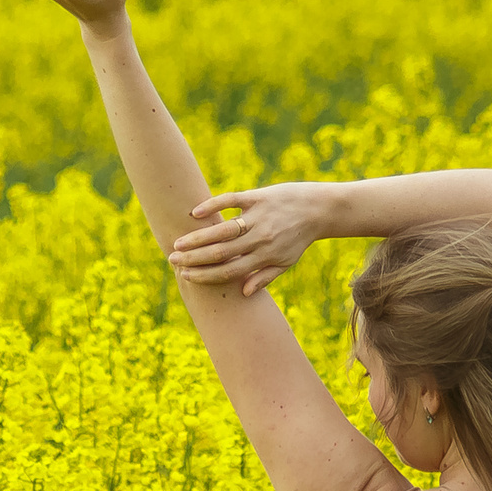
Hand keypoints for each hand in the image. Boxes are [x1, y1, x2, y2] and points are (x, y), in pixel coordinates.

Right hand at [169, 182, 326, 295]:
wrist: (318, 209)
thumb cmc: (299, 238)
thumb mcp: (285, 262)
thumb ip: (264, 276)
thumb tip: (243, 293)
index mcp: (264, 257)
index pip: (229, 270)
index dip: (205, 275)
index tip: (186, 276)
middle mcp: (260, 238)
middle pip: (221, 252)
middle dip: (194, 259)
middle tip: (173, 260)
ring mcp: (258, 217)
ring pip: (222, 230)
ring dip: (198, 238)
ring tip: (178, 243)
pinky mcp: (258, 197)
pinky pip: (231, 200)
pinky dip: (213, 206)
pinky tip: (195, 212)